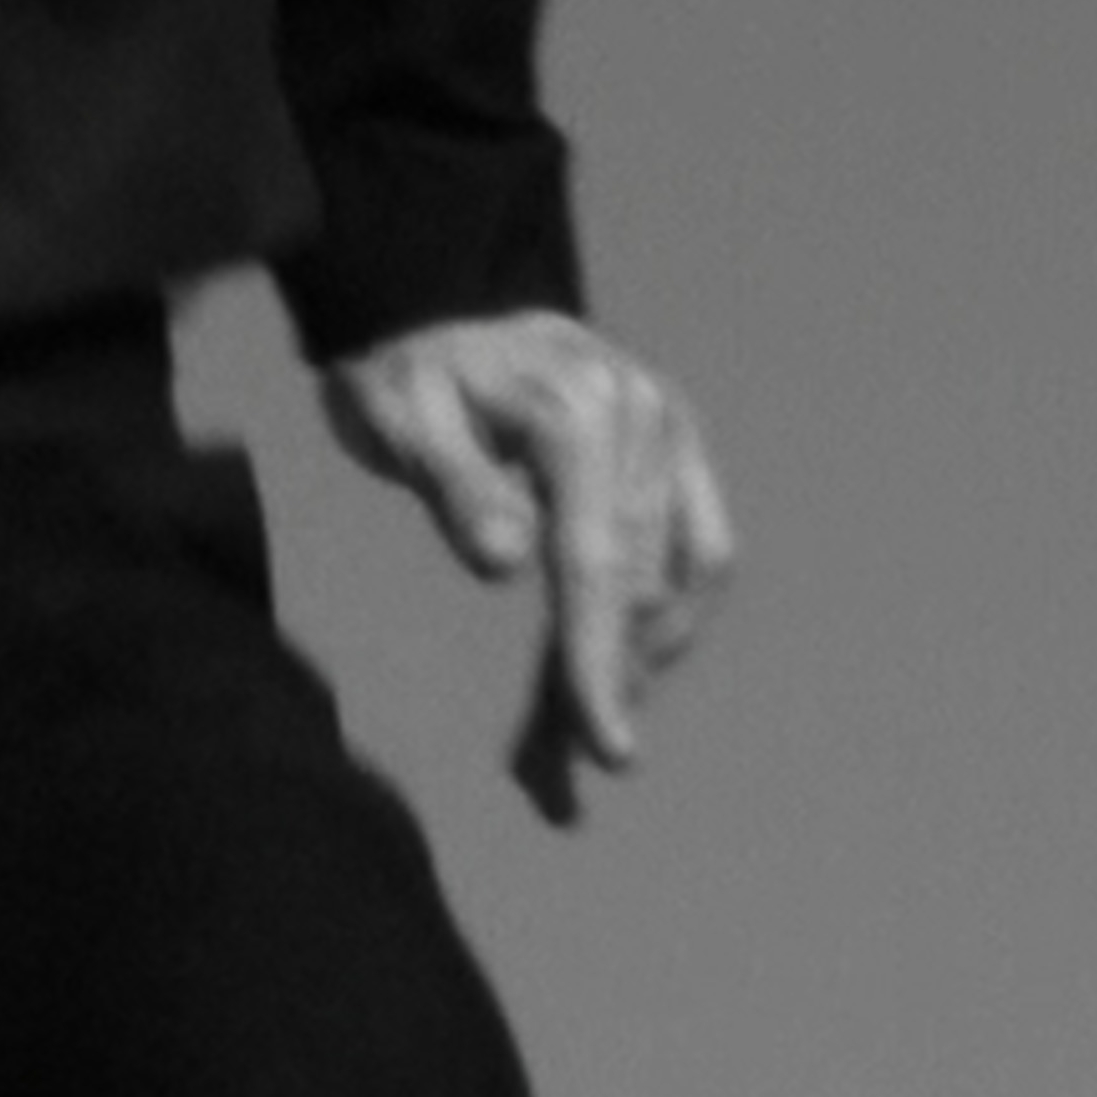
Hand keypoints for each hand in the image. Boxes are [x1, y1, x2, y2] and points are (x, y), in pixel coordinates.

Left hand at [321, 309, 733, 825]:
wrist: (434, 308)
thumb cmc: (407, 376)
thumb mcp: (400, 417)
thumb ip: (451, 485)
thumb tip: (507, 563)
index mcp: (576, 403)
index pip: (596, 554)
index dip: (597, 657)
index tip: (604, 749)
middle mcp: (644, 411)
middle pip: (637, 583)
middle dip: (601, 688)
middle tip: (550, 787)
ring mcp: (671, 429)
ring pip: (676, 584)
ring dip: (633, 672)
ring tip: (564, 756)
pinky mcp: (679, 453)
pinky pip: (696, 558)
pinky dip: (661, 626)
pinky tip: (610, 678)